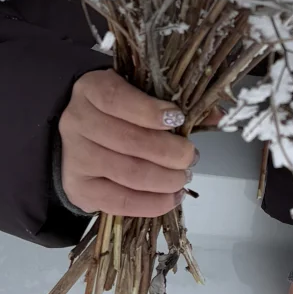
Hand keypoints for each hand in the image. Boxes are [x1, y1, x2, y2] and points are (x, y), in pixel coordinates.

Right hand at [58, 69, 197, 217]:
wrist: (80, 138)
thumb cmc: (116, 113)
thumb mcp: (137, 94)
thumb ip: (171, 101)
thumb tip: (217, 115)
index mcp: (90, 90)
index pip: (118, 99)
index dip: (151, 112)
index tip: (179, 118)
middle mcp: (76, 122)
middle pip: (129, 141)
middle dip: (170, 152)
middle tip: (190, 156)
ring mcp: (75, 158)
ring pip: (129, 173)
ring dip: (166, 179)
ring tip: (183, 177)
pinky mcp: (79, 189)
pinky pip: (119, 202)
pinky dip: (151, 203)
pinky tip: (171, 197)